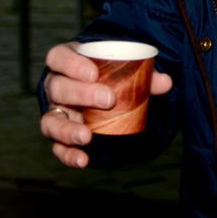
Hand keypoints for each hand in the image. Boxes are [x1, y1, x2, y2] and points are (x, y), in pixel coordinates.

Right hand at [40, 42, 172, 167]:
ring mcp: (56, 112)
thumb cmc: (112, 74)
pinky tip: (83, 160)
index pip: (58, 57)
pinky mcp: (60, 135)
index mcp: (67, 62)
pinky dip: (68, 155)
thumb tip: (165, 82)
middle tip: (109, 100)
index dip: (71, 64)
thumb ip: (144, 75)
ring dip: (67, 129)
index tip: (93, 73)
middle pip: (57, 88)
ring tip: (86, 136)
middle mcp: (56, 87)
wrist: (105, 91)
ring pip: (50, 121)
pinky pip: (57, 147)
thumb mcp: (125, 69)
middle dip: (81, 94)